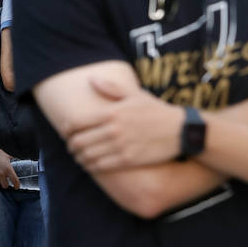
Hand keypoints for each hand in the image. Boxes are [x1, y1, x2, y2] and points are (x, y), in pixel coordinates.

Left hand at [65, 75, 182, 170]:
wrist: (182, 130)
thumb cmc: (157, 111)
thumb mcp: (135, 95)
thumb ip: (111, 88)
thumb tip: (91, 79)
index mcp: (111, 113)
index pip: (76, 123)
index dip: (65, 130)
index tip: (65, 132)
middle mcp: (113, 130)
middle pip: (78, 141)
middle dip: (70, 145)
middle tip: (70, 146)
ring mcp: (120, 146)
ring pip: (87, 156)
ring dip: (78, 157)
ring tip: (78, 156)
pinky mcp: (128, 160)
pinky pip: (101, 166)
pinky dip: (91, 167)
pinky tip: (90, 165)